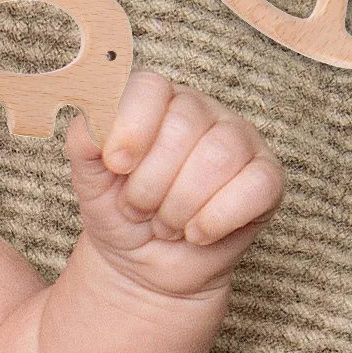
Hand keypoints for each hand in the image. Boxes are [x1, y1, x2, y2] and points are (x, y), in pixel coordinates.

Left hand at [64, 70, 283, 298]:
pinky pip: (255, 187)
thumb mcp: (89, 180)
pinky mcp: (267, 178)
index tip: (116, 165)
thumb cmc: (119, 213)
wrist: (146, 265)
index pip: (150, 87)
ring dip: (179, 205)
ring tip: (164, 223)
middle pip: (184, 127)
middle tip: (139, 209)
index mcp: (156, 101)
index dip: (131, 127)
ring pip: (218, 157)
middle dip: (151, 183)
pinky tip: (195, 233)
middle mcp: (201, 111)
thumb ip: (84, 143)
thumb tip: (90, 119)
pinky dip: (215, 219)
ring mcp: (239, 141)